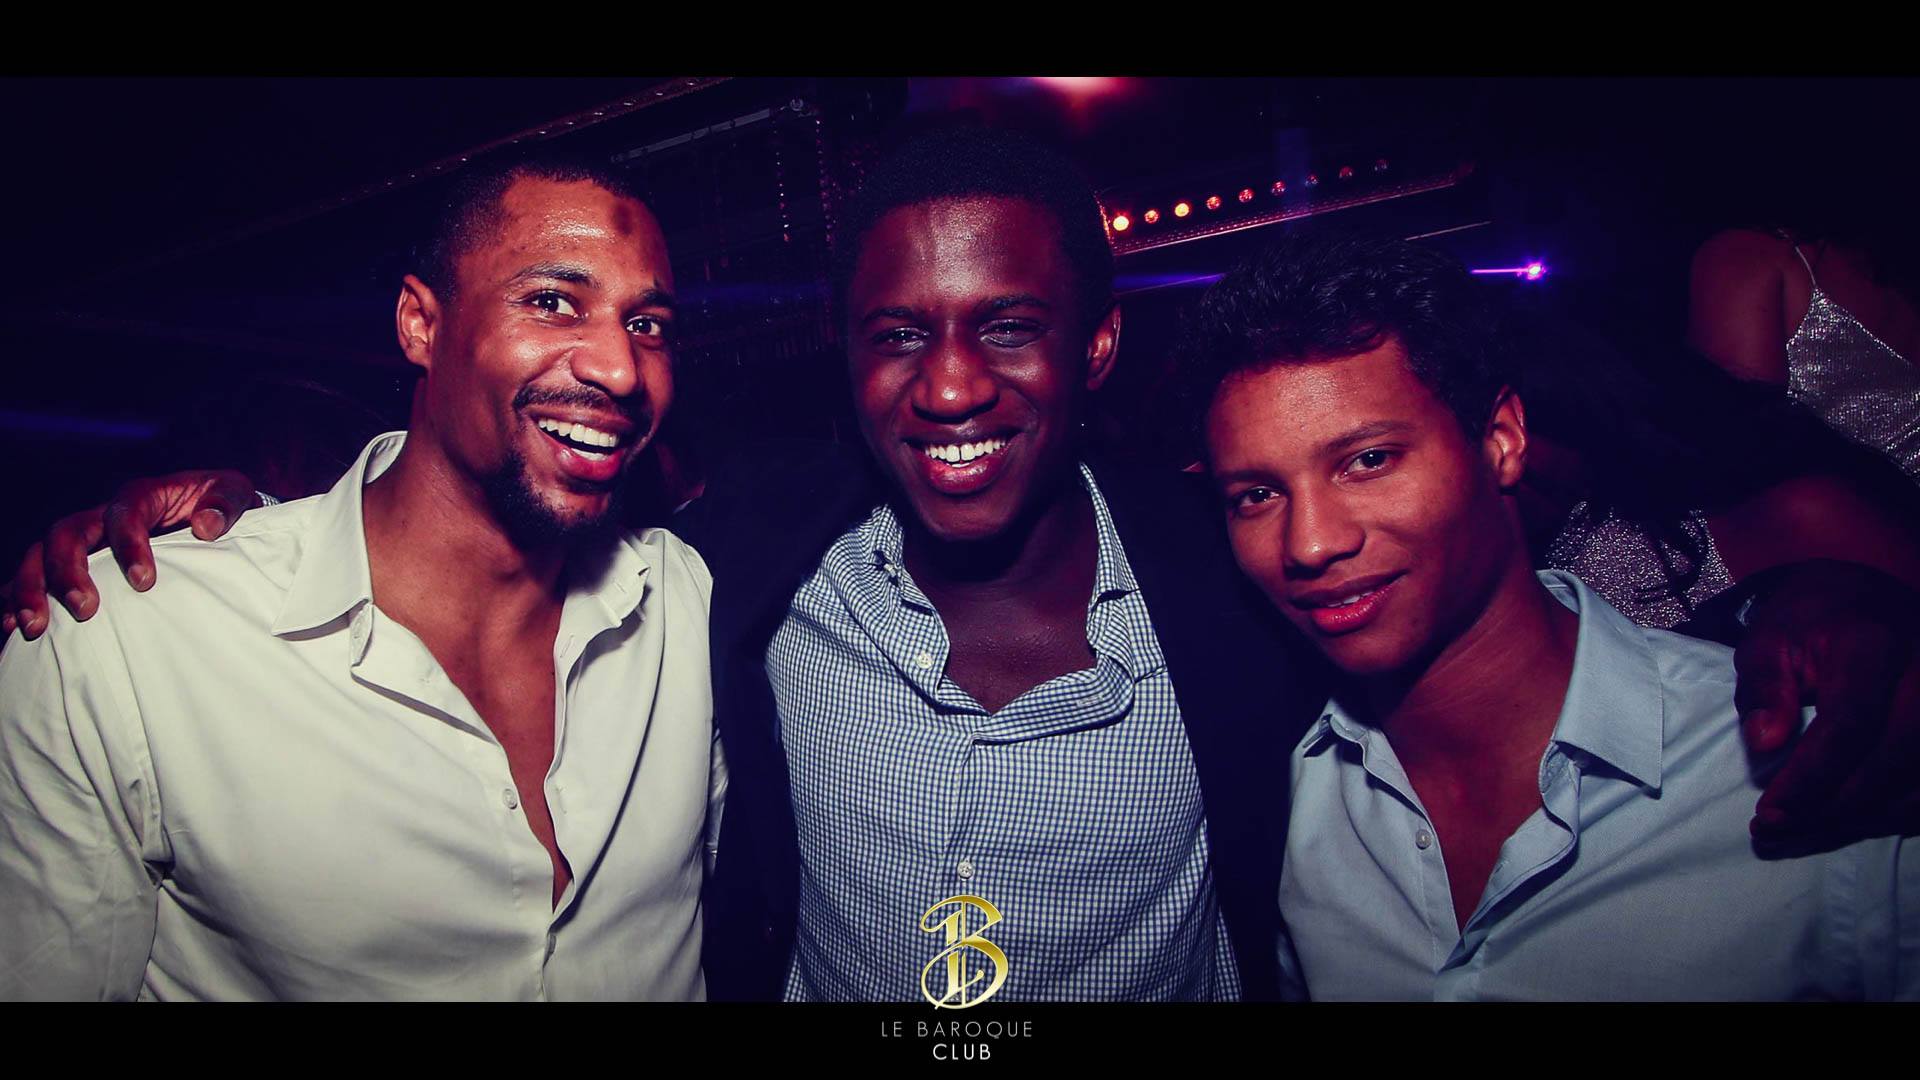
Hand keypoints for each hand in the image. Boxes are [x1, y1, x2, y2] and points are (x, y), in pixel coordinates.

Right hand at [2, 470, 260, 639]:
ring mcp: (85, 540)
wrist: (211, 515)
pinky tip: (10, 629)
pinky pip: (35, 577)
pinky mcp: (76, 563)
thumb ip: (225, 504)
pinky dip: (16, 598)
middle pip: (67, 533)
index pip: (124, 512)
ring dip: (31, 589)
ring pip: (40, 554)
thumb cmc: (220, 505)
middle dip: (68, 570)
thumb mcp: (234, 493)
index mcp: (141, 496)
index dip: (129, 544)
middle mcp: (103, 515)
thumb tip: (206, 526)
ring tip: (34, 628)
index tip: (144, 582)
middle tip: (83, 609)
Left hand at [1735, 560, 1919, 852]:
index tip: (1768, 811)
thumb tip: (1763, 743)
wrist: (1870, 597)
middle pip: (1890, 762)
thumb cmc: (1811, 622)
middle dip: (1829, 808)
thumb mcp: (1769, 639)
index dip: (1810, 776)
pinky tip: (1841, 821)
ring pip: (1915, 785)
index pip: (1850, 724)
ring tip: (1795, 833)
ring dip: (1856, 820)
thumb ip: (1763, 687)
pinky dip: (1888, 814)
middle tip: (1772, 829)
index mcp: (1873, 646)